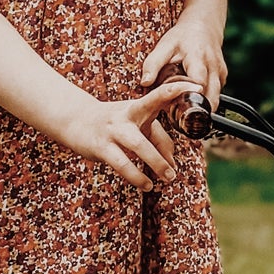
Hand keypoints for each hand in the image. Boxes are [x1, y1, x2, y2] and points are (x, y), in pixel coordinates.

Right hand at [56, 77, 198, 191]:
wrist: (75, 119)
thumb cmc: (114, 122)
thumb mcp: (136, 122)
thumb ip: (157, 139)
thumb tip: (173, 163)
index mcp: (138, 106)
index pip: (160, 94)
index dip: (179, 89)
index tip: (198, 88)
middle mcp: (127, 116)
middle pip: (150, 128)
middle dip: (164, 153)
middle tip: (175, 172)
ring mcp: (114, 130)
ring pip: (138, 147)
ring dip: (154, 165)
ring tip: (166, 179)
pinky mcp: (101, 146)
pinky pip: (122, 163)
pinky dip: (136, 176)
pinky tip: (146, 184)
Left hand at [141, 16, 227, 108]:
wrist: (203, 25)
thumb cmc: (182, 37)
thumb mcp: (164, 46)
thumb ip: (153, 64)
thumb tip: (145, 83)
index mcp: (198, 58)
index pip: (199, 82)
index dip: (189, 96)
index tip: (177, 104)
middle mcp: (214, 66)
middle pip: (211, 97)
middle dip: (197, 109)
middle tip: (180, 115)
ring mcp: (221, 72)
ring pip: (215, 98)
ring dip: (202, 106)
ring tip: (185, 108)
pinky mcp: (223, 77)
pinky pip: (216, 94)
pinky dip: (205, 99)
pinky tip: (192, 97)